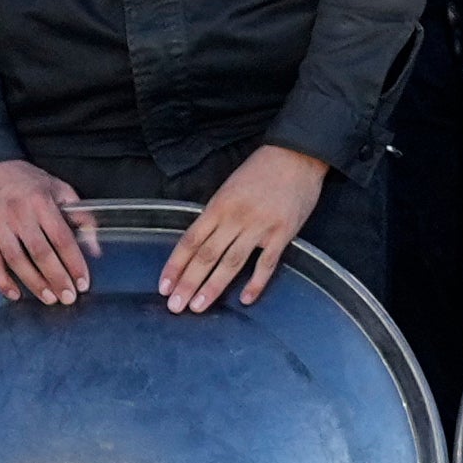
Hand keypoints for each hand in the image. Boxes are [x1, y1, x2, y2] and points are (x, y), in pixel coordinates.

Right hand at [0, 159, 99, 305]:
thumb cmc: (25, 181)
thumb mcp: (58, 188)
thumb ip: (80, 215)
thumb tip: (94, 248)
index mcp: (42, 202)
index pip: (63, 238)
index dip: (74, 263)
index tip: (83, 282)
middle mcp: (19, 213)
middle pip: (41, 253)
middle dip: (57, 278)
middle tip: (68, 297)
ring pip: (17, 260)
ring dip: (34, 283)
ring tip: (49, 298)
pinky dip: (2, 280)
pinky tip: (14, 294)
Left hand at [167, 144, 327, 310]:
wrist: (298, 155)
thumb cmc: (261, 170)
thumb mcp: (229, 187)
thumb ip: (216, 214)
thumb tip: (200, 244)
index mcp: (219, 205)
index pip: (190, 241)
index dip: (175, 265)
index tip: (164, 286)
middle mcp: (236, 218)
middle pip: (207, 255)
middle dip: (188, 283)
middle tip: (175, 306)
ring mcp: (260, 227)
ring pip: (232, 263)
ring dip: (213, 287)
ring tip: (198, 307)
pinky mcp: (283, 233)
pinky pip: (267, 264)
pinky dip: (256, 283)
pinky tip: (245, 299)